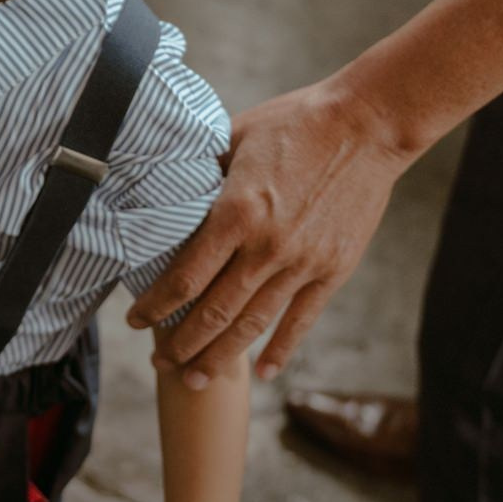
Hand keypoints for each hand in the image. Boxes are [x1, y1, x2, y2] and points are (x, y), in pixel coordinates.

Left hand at [126, 76, 413, 385]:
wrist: (366, 125)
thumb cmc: (295, 122)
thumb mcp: (235, 138)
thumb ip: (203, 172)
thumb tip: (168, 189)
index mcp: (236, 213)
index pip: (185, 278)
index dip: (156, 306)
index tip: (135, 320)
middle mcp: (267, 247)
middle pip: (214, 314)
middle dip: (180, 344)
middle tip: (158, 362)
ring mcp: (303, 263)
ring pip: (253, 325)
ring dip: (220, 357)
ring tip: (195, 379)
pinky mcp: (333, 270)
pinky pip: (302, 320)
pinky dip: (280, 350)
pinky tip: (261, 372)